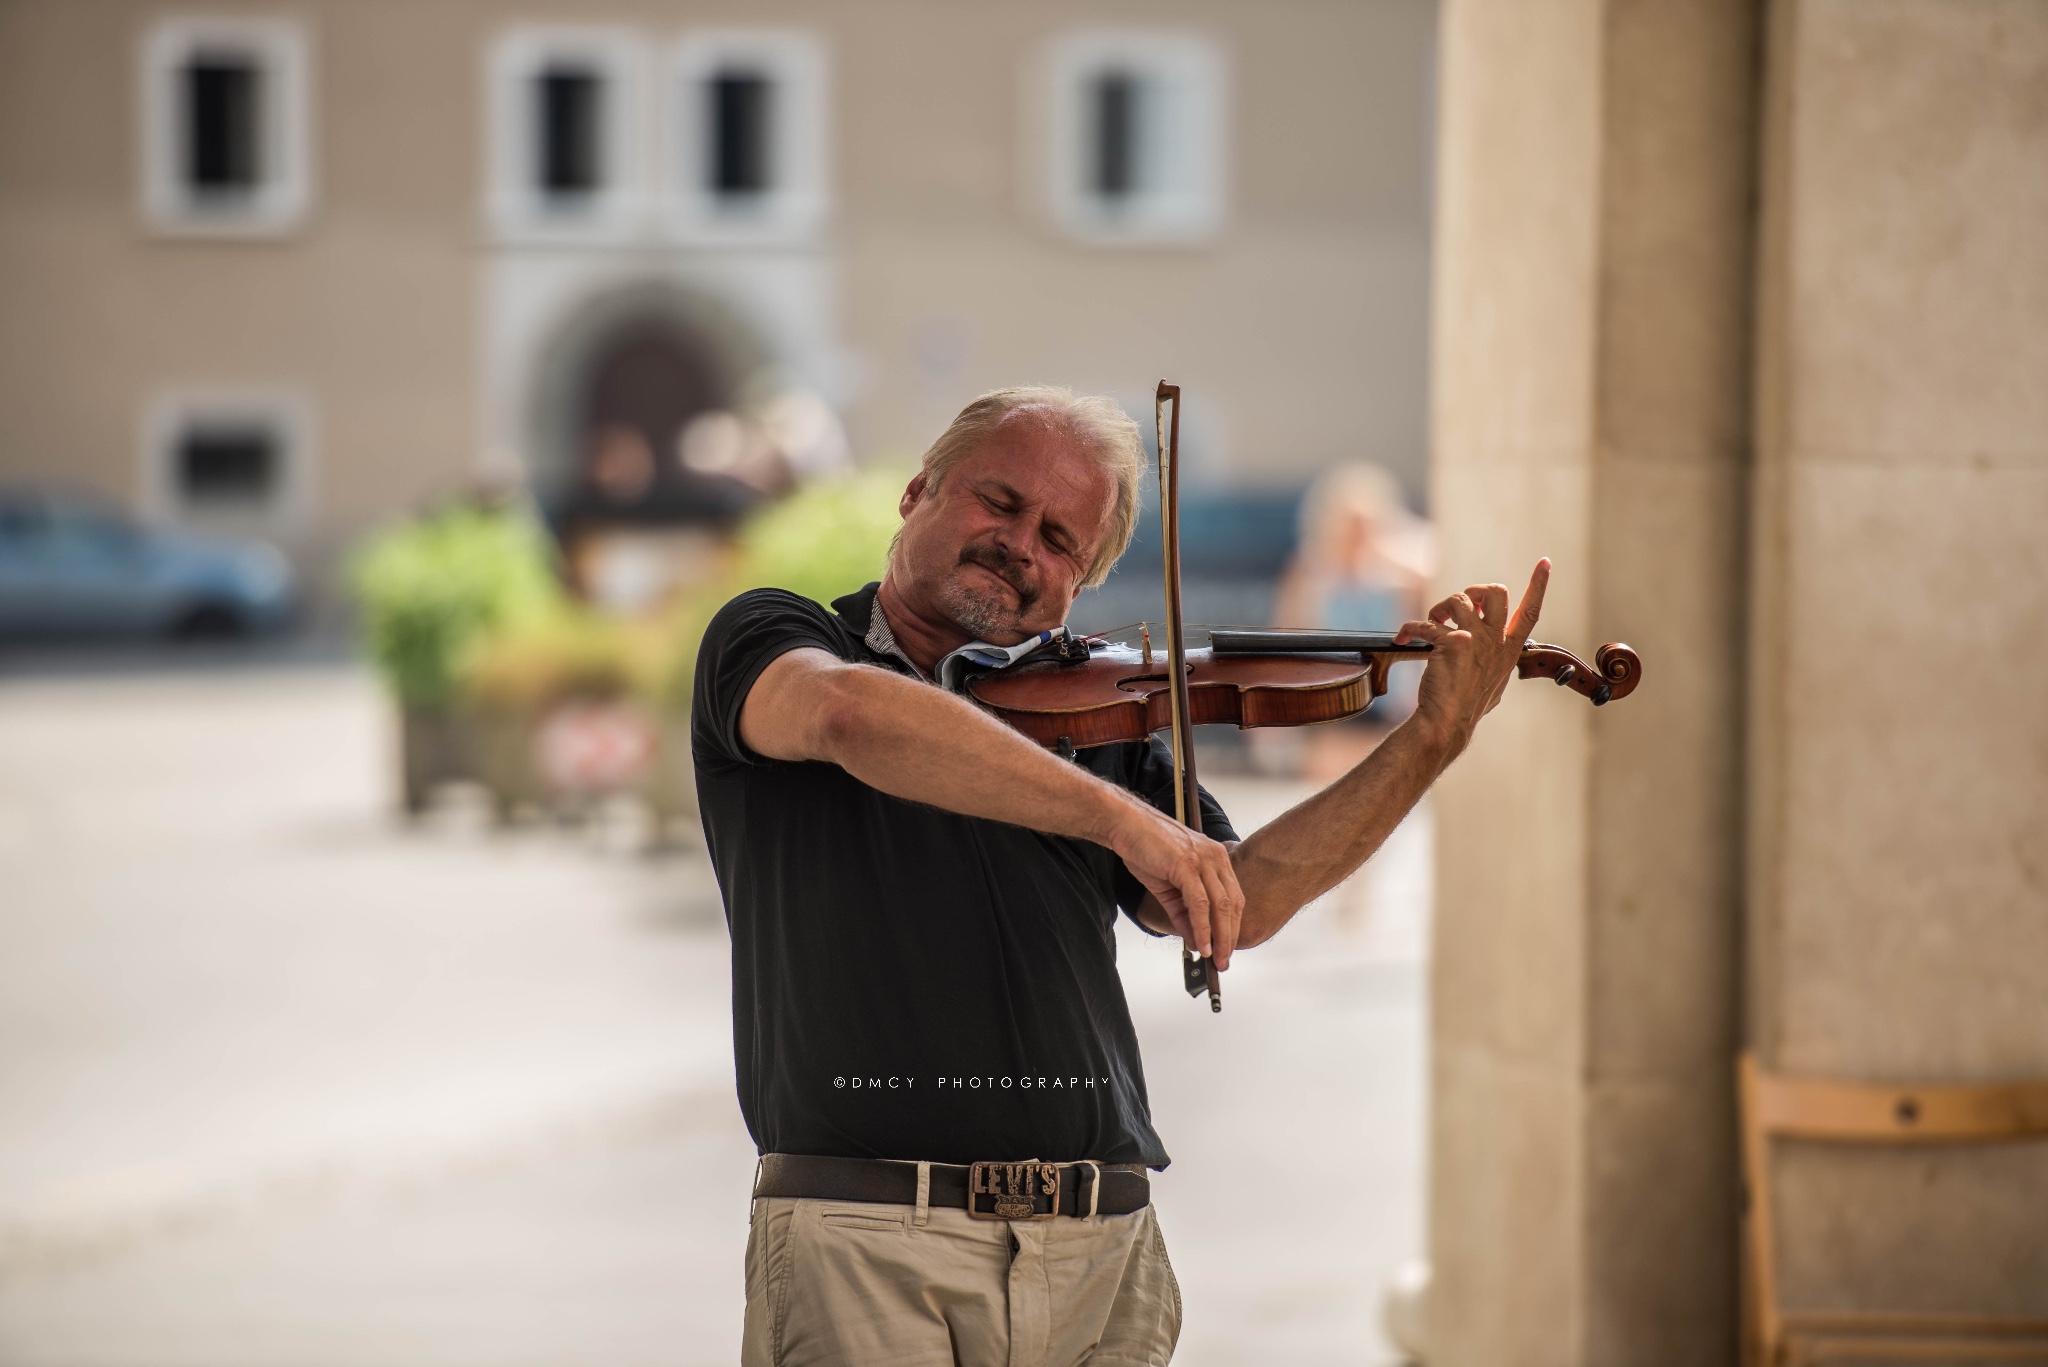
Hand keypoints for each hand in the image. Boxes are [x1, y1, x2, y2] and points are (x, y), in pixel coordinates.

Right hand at [1108, 801, 1244, 968]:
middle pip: (1233, 905)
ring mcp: (1203, 860)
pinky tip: (1200, 943)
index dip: (1232, 927)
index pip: (1233, 899)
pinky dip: (1202, 927)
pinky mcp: (1187, 864)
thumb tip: (1194, 939)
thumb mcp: (1168, 886)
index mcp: (1216, 858)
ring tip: (1216, 959)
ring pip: (1220, 906)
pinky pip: (1200, 903)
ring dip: (1219, 937)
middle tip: (1224, 962)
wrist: (1123, 824)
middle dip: (1230, 937)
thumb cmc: (1144, 848)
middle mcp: (1215, 857)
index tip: (1227, 949)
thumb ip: (1183, 913)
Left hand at [1397, 558, 1550, 754]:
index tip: (1545, 563)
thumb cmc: (1467, 706)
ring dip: (1440, 608)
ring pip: (1458, 600)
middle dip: (1475, 591)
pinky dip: (1410, 628)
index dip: (1538, 585)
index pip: (1531, 612)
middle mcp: (1496, 641)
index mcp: (1509, 649)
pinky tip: (1404, 638)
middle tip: (1458, 607)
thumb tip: (1493, 652)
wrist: (1447, 723)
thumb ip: (1496, 660)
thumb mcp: (1495, 682)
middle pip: (1496, 592)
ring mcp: (1476, 641)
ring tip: (1432, 623)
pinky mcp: (1452, 643)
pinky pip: (1427, 624)